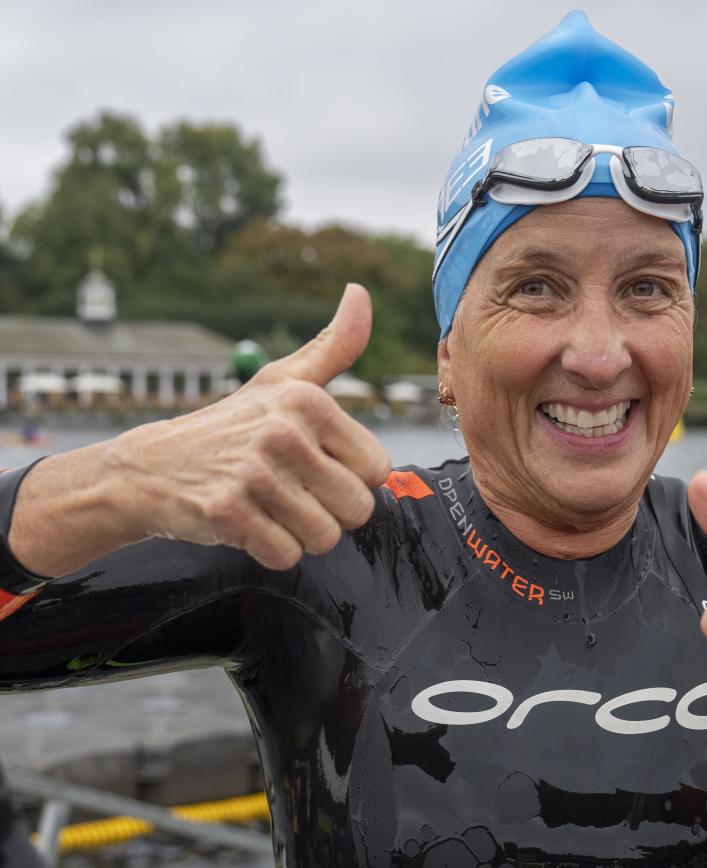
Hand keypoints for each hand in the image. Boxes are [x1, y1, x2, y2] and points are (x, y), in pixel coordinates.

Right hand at [108, 282, 390, 568]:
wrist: (152, 467)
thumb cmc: (230, 427)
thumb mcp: (282, 381)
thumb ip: (332, 346)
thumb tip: (360, 294)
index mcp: (307, 401)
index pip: (376, 469)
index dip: (349, 479)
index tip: (315, 468)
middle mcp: (283, 432)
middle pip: (357, 509)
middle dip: (329, 513)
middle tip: (292, 495)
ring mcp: (254, 473)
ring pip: (325, 537)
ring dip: (301, 535)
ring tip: (271, 510)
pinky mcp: (229, 513)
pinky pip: (286, 555)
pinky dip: (272, 551)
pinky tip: (250, 526)